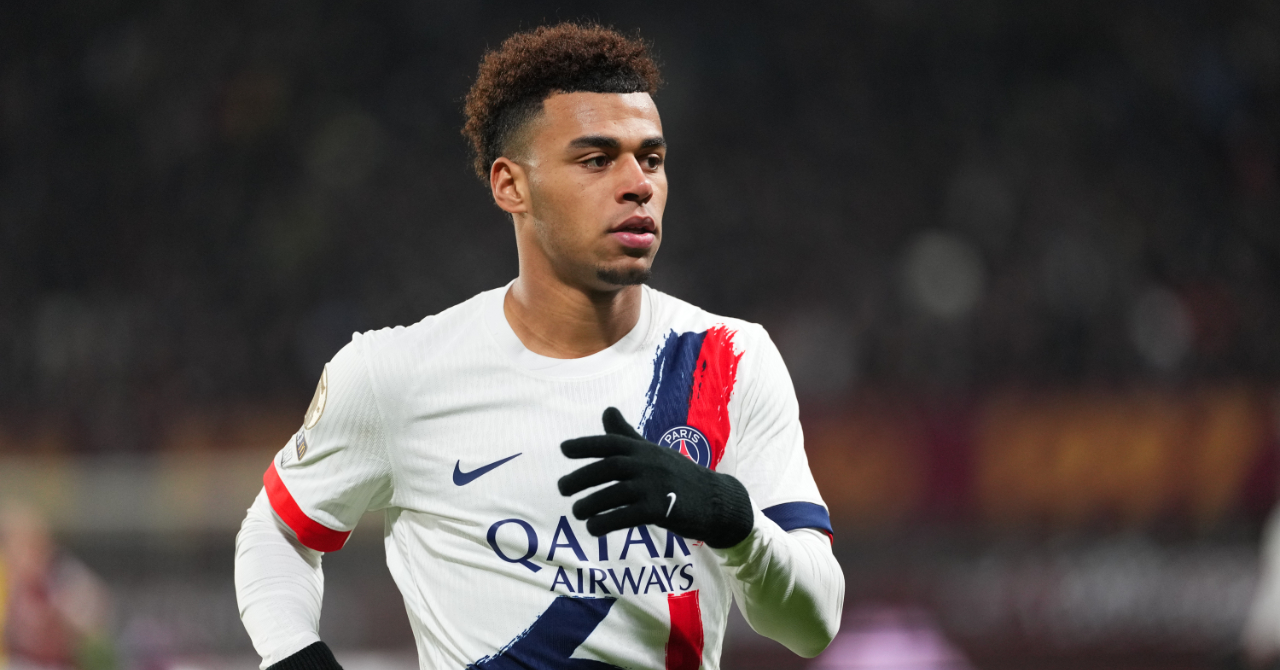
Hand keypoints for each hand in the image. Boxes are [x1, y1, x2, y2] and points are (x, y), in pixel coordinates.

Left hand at [558, 407, 753, 548]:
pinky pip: (626, 515)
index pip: (611, 442)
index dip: (586, 445)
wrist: (715, 500)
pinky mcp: (660, 509)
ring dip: (589, 503)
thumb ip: (626, 435)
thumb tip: (607, 410)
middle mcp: (648, 464)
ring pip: (613, 493)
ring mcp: (655, 486)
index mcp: (644, 449)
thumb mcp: (652, 452)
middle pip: (608, 467)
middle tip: (561, 487)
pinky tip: (593, 527)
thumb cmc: (678, 475)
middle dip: (581, 477)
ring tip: (576, 512)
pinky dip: (606, 522)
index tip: (564, 449)